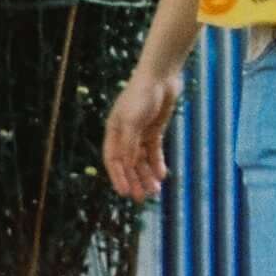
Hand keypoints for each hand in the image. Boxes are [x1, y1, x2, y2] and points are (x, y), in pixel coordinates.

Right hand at [102, 69, 181, 201]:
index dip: (118, 177)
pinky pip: (154, 151)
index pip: (113, 160)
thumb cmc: (141, 95)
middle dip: (134, 180)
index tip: (124, 193)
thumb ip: (128, 142)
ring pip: (142, 159)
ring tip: (155, 191)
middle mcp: (125, 134)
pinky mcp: (154, 130)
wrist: (161, 76)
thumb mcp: (132, 120)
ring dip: (147, 175)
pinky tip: (162, 175)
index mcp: (113, 131)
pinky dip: (157, 163)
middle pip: (128, 163)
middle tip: (142, 198)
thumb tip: (126, 165)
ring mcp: (140, 132)